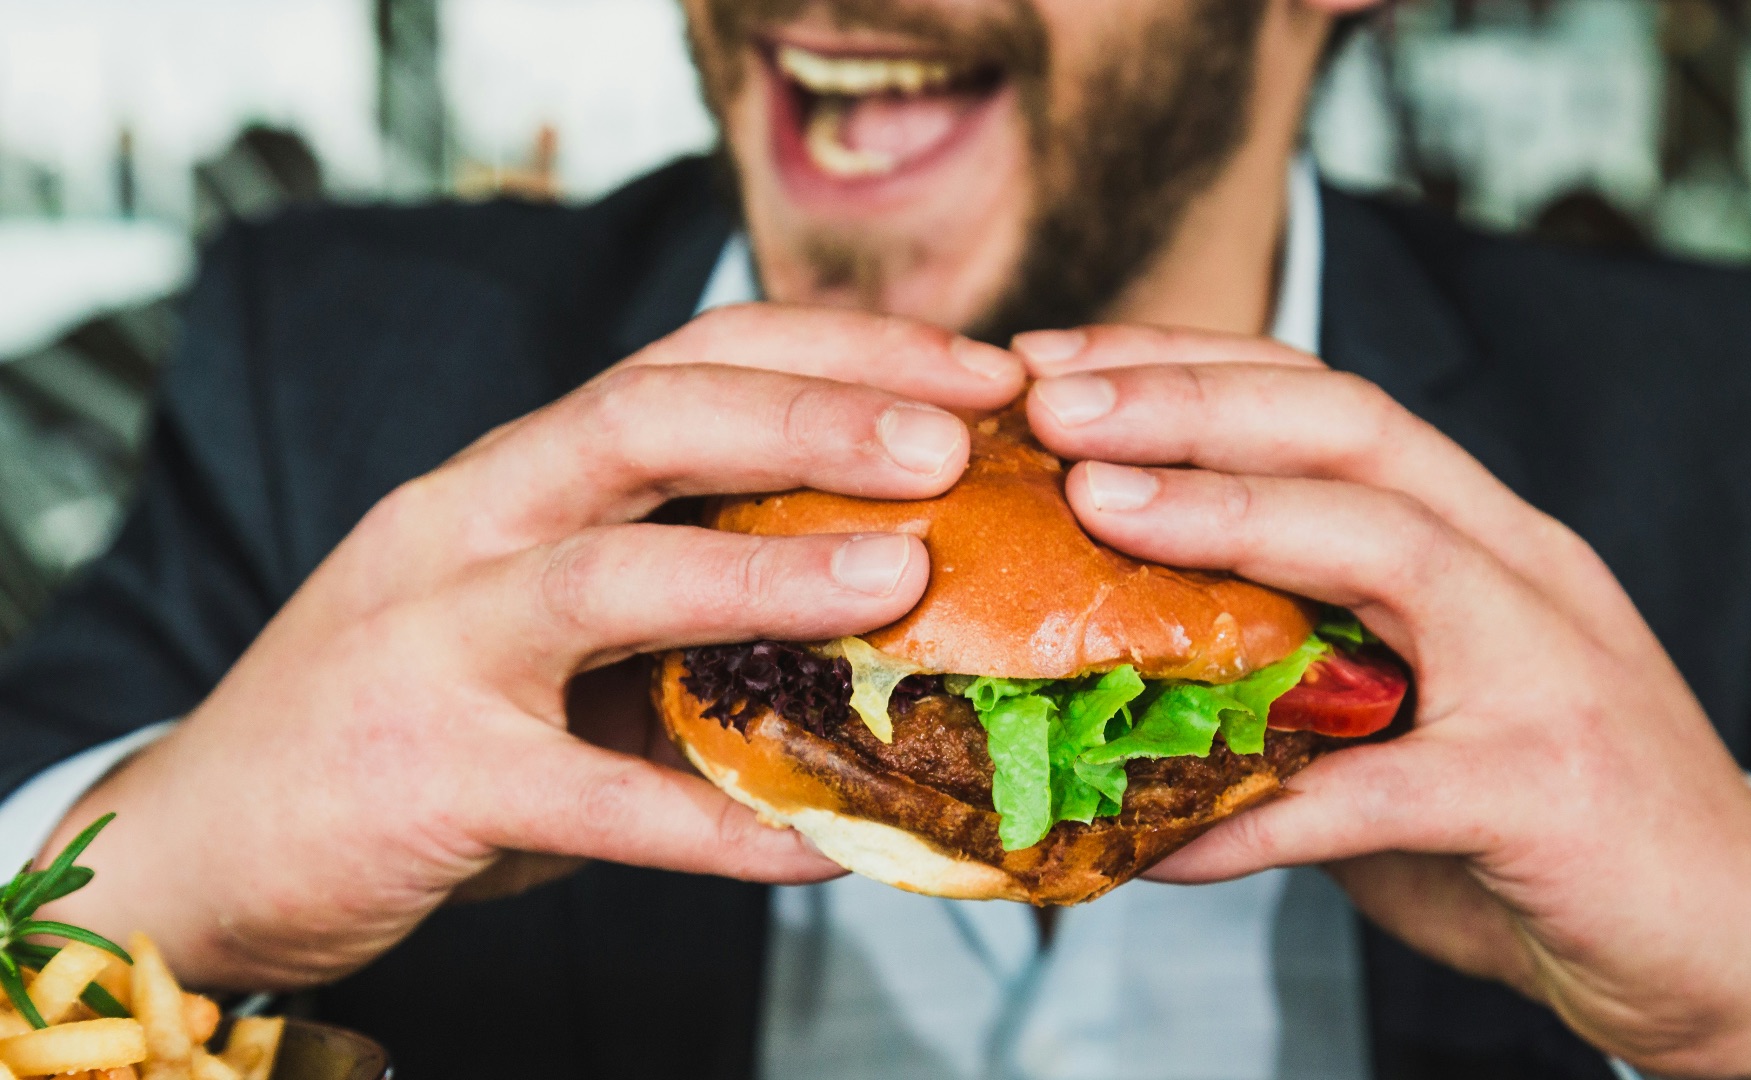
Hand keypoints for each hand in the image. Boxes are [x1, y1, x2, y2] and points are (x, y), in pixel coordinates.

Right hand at [41, 304, 1026, 989]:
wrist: (203, 838)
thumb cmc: (407, 714)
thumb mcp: (533, 616)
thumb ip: (667, 590)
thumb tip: (879, 599)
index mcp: (515, 472)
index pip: (686, 360)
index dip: (836, 352)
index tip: (972, 373)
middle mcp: (468, 523)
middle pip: (646, 418)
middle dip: (812, 412)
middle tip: (957, 435)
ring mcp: (433, 644)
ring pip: (607, 577)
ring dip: (767, 571)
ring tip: (904, 576)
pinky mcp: (425, 777)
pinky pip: (595, 802)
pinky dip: (717, 824)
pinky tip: (828, 844)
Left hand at [1015, 325, 1750, 1079]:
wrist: (1726, 939)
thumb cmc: (1542, 816)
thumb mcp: (1413, 707)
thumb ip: (1299, 670)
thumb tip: (1117, 659)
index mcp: (1479, 533)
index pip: (1327, 399)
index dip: (1189, 364)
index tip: (1057, 366)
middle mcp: (1519, 568)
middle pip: (1352, 426)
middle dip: (1192, 397)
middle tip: (1050, 402)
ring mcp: (1547, 666)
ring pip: (1387, 543)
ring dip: (1228, 513)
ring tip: (1095, 506)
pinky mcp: (1549, 790)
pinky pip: (1380, 790)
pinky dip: (1262, 809)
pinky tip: (1159, 838)